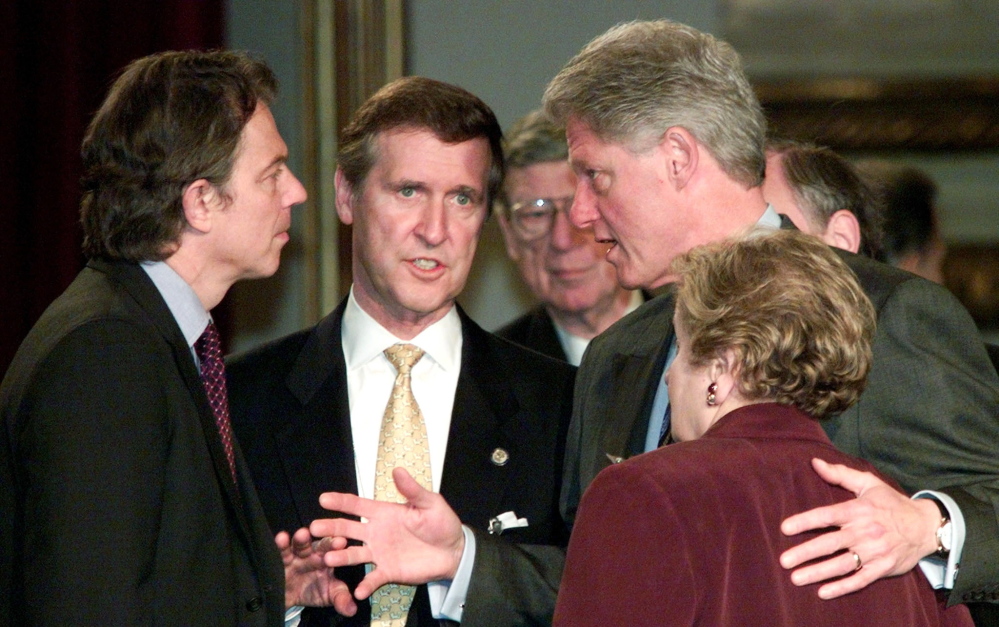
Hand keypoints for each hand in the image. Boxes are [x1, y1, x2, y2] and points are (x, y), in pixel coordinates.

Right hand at [278, 527, 356, 614]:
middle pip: (322, 545)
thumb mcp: (328, 596)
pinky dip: (281, 544)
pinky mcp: (283, 558)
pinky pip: (282, 550)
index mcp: (330, 560)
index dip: (339, 547)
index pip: (337, 553)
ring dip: (302, 539)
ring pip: (301, 544)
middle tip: (332, 538)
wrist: (289, 597)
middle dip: (326, 542)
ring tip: (303, 534)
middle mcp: (315, 553)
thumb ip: (341, 599)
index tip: (343, 542)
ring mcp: (299, 554)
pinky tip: (281, 537)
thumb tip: (352, 610)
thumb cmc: (313, 591)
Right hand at [309, 467, 465, 599]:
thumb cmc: (442, 523)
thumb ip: (412, 490)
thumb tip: (397, 470)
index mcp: (384, 513)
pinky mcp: (388, 571)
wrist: (454, 551)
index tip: (323, 498)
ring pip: (354, 554)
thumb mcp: (429, 503)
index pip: (357, 505)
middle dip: (330, 528)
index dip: (341, 501)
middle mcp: (376, 532)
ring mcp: (380, 553)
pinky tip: (357, 591)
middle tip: (313, 528)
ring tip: (328, 558)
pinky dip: (365, 585)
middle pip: (348, 529)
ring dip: (340, 556)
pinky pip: (373, 579)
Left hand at [779, 458, 940, 598]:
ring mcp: (874, 552)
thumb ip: (840, 474)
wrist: (926, 526)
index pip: (827, 516)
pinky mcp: (883, 568)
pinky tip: (823, 592)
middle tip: (784, 560)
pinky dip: (842, 587)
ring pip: (842, 565)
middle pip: (830, 544)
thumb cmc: (892, 503)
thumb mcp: (868, 483)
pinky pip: (860, 580)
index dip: (805, 521)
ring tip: (796, 578)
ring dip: (818, 573)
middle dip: (805, 553)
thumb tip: (814, 463)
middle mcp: (865, 532)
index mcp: (858, 510)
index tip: (785, 528)